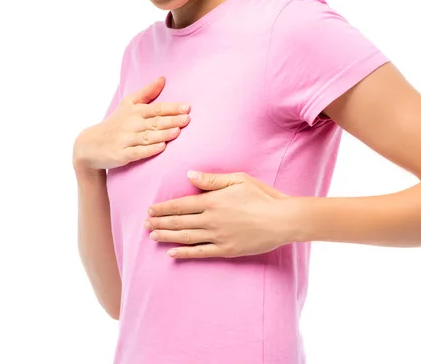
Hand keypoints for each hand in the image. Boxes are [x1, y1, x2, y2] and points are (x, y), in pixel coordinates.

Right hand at [73, 77, 190, 171]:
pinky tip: (161, 147)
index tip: (187, 107)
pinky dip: (149, 150)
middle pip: (154, 122)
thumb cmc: (114, 123)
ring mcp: (125, 140)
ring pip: (147, 137)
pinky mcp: (121, 154)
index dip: (172, 108)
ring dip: (163, 134)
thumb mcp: (128, 105)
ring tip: (178, 131)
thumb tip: (163, 79)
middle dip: (171, 120)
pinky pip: (137, 152)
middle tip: (187, 119)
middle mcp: (130, 125)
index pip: (156, 108)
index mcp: (134, 112)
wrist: (91, 145)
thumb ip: (147, 93)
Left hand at [144, 171, 295, 258]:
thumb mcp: (237, 180)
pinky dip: (184, 253)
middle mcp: (211, 220)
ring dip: (167, 236)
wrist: (282, 220)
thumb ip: (211, 180)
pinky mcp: (226, 250)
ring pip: (185, 237)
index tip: (150, 209)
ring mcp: (217, 237)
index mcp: (212, 201)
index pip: (180, 205)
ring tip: (152, 236)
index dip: (163, 208)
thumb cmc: (262, 196)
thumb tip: (189, 175)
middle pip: (179, 222)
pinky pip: (200, 253)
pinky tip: (172, 253)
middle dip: (159, 222)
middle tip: (144, 224)